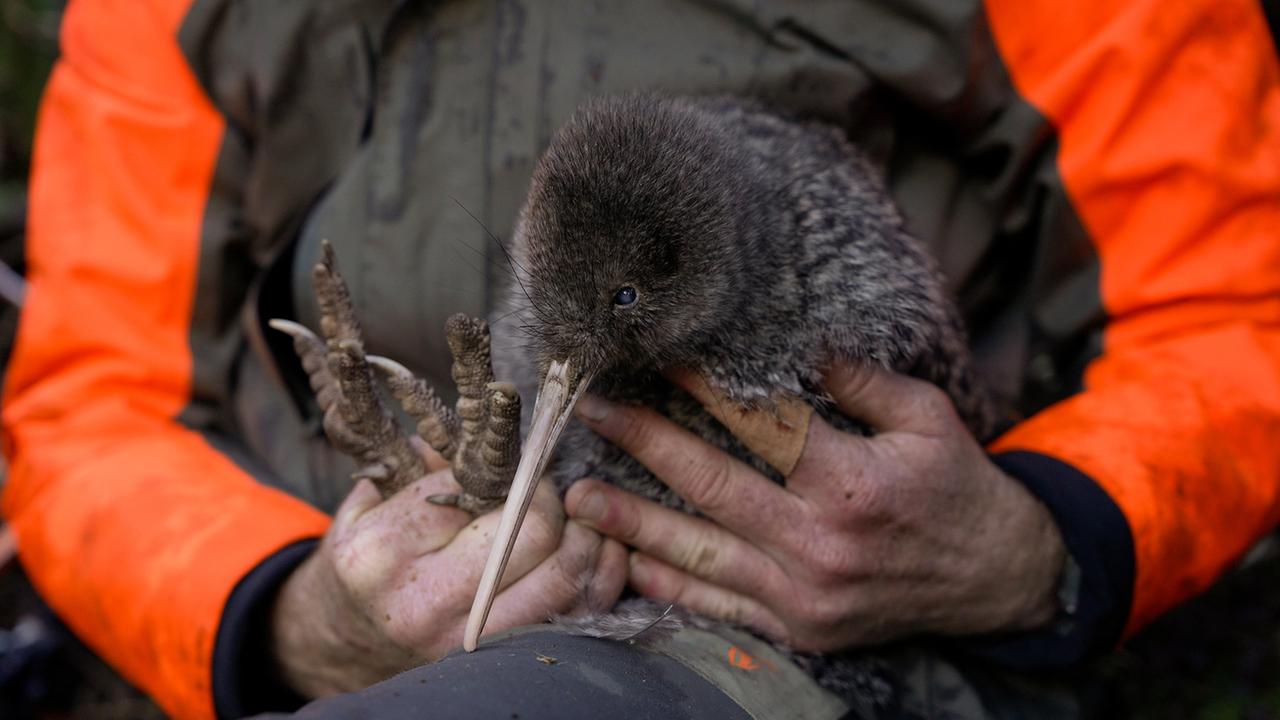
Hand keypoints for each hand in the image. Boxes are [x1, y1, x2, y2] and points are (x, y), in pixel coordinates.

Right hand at [271, 450, 627, 696]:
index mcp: (386, 549)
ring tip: (581, 516)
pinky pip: (576, 617)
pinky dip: (599, 578)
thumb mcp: (368, 506)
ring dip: (586, 537)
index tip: (520, 460)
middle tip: (548, 488)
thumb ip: (423, 466)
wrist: (344, 641)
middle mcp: (425, 600)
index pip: (475, 488)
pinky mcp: (499, 659)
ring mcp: (466, 638)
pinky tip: (596, 552)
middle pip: (530, 531)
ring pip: (562, 577)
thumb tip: (487, 429)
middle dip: (550, 497)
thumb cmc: (365, 562)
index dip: (509, 467)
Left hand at [565, 362, 1064, 651]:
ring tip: (580, 495)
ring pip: (700, 554)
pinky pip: (720, 607)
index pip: (760, 425)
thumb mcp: (926, 418)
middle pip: (712, 486)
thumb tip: (798, 337)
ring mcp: (805, 595)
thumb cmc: (958, 487)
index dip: (702, 387)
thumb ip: (858, 380)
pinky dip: (670, 585)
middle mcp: (821, 544)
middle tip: (594, 412)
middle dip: (644, 443)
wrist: (997, 580)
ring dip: (634, 523)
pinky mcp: (800, 628)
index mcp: (853, 484)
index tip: (658, 356)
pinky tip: (627, 561)